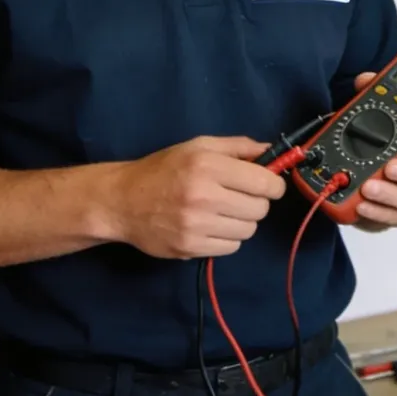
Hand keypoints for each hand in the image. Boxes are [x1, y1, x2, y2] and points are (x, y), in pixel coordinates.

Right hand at [108, 136, 285, 258]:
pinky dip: (227, 238)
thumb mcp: (198, 146)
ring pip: (248, 231)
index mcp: (208, 166)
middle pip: (260, 209)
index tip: (269, 184)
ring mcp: (196, 226)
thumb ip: (238, 147)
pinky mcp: (190, 248)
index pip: (265, 183)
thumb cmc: (164, 169)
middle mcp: (204, 196)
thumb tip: (272, 151)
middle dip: (256, 202)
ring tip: (222, 211)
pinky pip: (231, 247)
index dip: (274, 184)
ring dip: (241, 221)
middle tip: (239, 196)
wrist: (122, 201)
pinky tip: (211, 226)